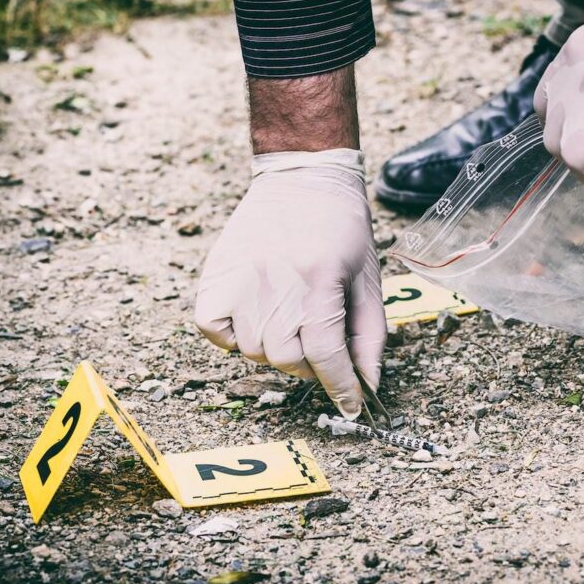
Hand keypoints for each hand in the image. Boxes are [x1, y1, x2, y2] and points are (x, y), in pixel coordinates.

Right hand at [195, 148, 384, 418]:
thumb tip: (367, 383)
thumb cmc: (342, 230)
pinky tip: (255, 318)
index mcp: (320, 281)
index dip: (340, 387)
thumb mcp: (368, 280)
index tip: (349, 405)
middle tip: (318, 345)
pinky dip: (232, 337)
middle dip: (310, 365)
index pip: (326, 354)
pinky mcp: (215, 276)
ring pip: (254, 351)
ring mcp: (241, 279)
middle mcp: (277, 282)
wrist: (303, 178)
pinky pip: (214, 330)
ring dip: (275, 350)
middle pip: (288, 359)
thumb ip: (369, 335)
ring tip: (289, 323)